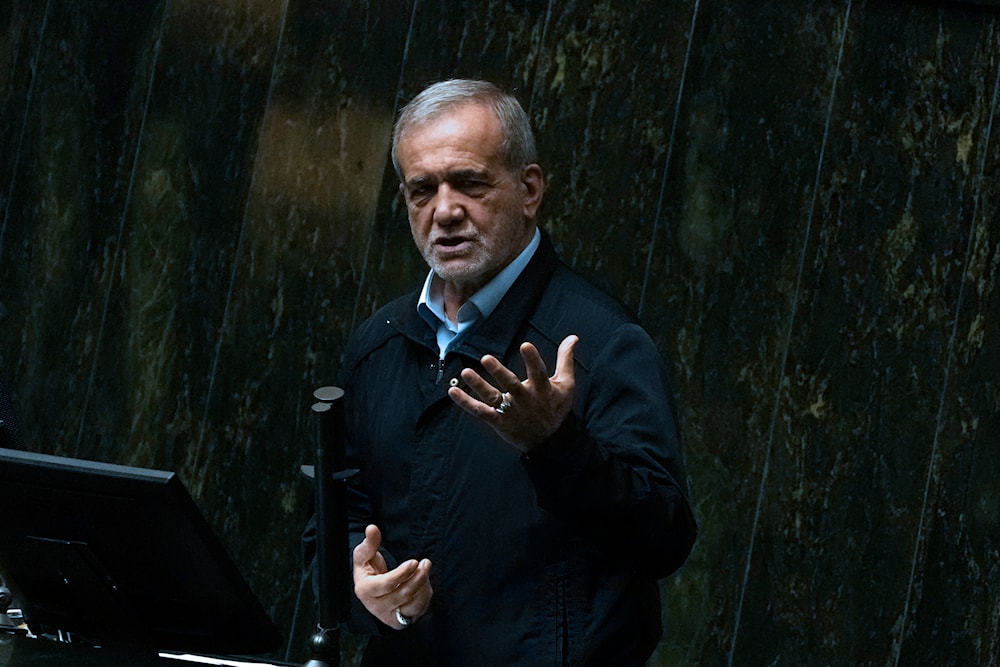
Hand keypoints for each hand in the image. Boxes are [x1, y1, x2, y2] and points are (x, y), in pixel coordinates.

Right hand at [352, 524, 432, 628]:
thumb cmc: (368, 570)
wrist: (372, 592)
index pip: (385, 584)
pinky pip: (417, 611)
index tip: (413, 561)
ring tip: (425, 570)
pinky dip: (425, 596)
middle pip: (402, 594)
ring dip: (424, 586)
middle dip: (418, 577)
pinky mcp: (399, 621)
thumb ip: (369, 543)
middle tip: (426, 563)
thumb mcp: (364, 556)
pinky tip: (424, 583)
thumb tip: (372, 528)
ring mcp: (388, 616)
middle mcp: (376, 606)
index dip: (401, 574)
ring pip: (413, 604)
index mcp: (365, 590)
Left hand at [448, 334, 577, 451]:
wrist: (549, 442)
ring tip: (465, 372)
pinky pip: (480, 411)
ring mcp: (510, 411)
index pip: (538, 372)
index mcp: (542, 389)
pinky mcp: (498, 421)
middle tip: (487, 358)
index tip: (525, 345)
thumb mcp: (566, 384)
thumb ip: (566, 360)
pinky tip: (453, 391)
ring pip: (492, 397)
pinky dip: (466, 402)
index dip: (532, 359)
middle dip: (499, 372)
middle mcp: (524, 399)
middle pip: (510, 384)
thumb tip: (572, 337)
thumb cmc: (556, 408)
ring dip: (478, 385)